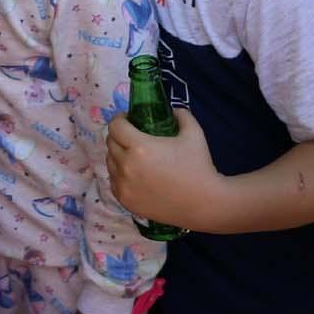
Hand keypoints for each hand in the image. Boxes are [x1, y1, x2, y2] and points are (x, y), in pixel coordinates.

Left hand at [107, 105, 220, 228]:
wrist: (204, 203)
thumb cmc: (198, 166)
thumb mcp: (193, 133)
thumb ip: (181, 115)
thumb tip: (172, 110)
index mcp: (139, 147)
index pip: (115, 126)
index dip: (121, 119)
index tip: (130, 120)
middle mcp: (126, 166)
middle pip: (110, 143)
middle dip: (119, 135)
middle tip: (133, 136)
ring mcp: (124, 186)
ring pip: (110, 163)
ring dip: (118, 155)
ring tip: (133, 156)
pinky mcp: (126, 201)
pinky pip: (114, 181)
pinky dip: (120, 174)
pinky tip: (134, 174)